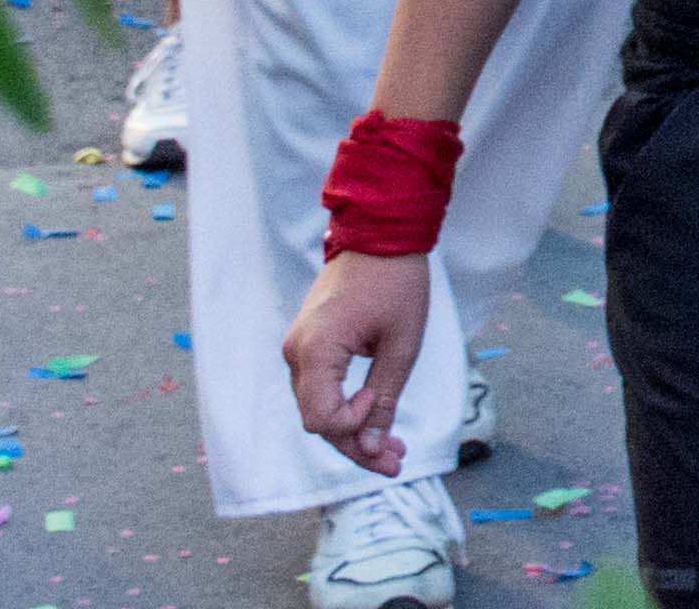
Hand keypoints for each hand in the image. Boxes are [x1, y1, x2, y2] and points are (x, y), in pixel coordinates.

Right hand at [281, 250, 434, 471]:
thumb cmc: (396, 283)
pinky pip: (321, 388)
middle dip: (357, 445)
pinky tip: (374, 419)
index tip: (379, 402)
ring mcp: (299, 349)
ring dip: (354, 430)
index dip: (352, 426)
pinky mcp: (309, 345)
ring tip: (394, 449)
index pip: (321, 419)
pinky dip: (346, 407)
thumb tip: (374, 447)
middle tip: (398, 462)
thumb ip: (384, 398)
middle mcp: (296, 353)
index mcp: (315, 350)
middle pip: (318, 420)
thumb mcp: (402, 344)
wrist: (380, 234)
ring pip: (319, 408)